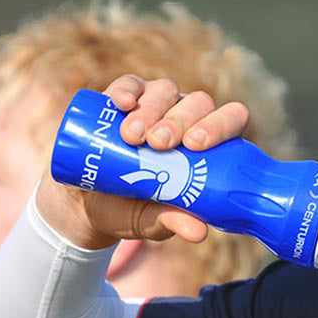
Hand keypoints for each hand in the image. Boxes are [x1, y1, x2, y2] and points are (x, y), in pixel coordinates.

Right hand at [36, 75, 249, 249]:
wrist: (87, 204)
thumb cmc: (133, 209)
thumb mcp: (153, 221)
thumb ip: (175, 221)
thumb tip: (200, 233)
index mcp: (208, 143)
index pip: (230, 120)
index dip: (220, 125)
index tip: (195, 146)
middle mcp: (187, 116)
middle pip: (198, 103)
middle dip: (179, 121)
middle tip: (157, 144)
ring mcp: (156, 102)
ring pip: (165, 90)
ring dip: (151, 109)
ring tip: (132, 136)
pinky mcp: (123, 97)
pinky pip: (130, 84)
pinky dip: (127, 90)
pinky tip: (123, 103)